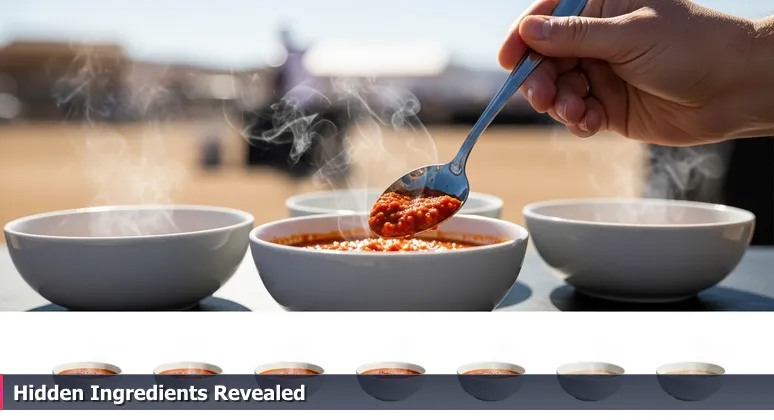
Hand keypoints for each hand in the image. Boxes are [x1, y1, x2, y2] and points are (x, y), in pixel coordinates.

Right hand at [499, 0, 773, 144]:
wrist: (735, 91)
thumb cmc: (692, 47)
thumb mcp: (629, 36)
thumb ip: (575, 36)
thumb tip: (527, 31)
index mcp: (602, 7)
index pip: (548, 18)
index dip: (523, 38)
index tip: (508, 60)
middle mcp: (597, 39)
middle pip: (545, 58)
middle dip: (540, 79)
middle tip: (542, 97)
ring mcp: (602, 73)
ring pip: (557, 89)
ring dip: (559, 104)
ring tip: (575, 113)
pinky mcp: (608, 107)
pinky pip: (576, 114)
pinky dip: (576, 121)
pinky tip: (589, 123)